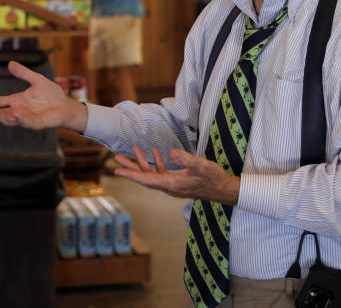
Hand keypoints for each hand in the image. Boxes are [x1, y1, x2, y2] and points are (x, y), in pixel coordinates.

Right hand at [0, 61, 87, 131]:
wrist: (66, 106)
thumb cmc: (52, 95)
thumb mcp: (36, 80)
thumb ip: (23, 73)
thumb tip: (10, 63)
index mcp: (17, 101)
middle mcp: (18, 111)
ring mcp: (26, 118)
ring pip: (9, 120)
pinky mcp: (36, 123)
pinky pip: (25, 122)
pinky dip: (19, 119)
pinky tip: (13, 113)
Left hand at [113, 147, 239, 204]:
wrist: (223, 190)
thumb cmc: (214, 178)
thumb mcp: (202, 166)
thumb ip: (186, 159)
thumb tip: (171, 152)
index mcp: (171, 185)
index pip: (146, 179)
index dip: (131, 174)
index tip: (116, 171)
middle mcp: (168, 187)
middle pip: (144, 178)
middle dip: (130, 168)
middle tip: (117, 158)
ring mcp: (172, 185)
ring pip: (151, 175)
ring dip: (141, 163)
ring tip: (133, 150)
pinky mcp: (177, 182)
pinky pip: (161, 173)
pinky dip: (156, 163)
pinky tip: (155, 152)